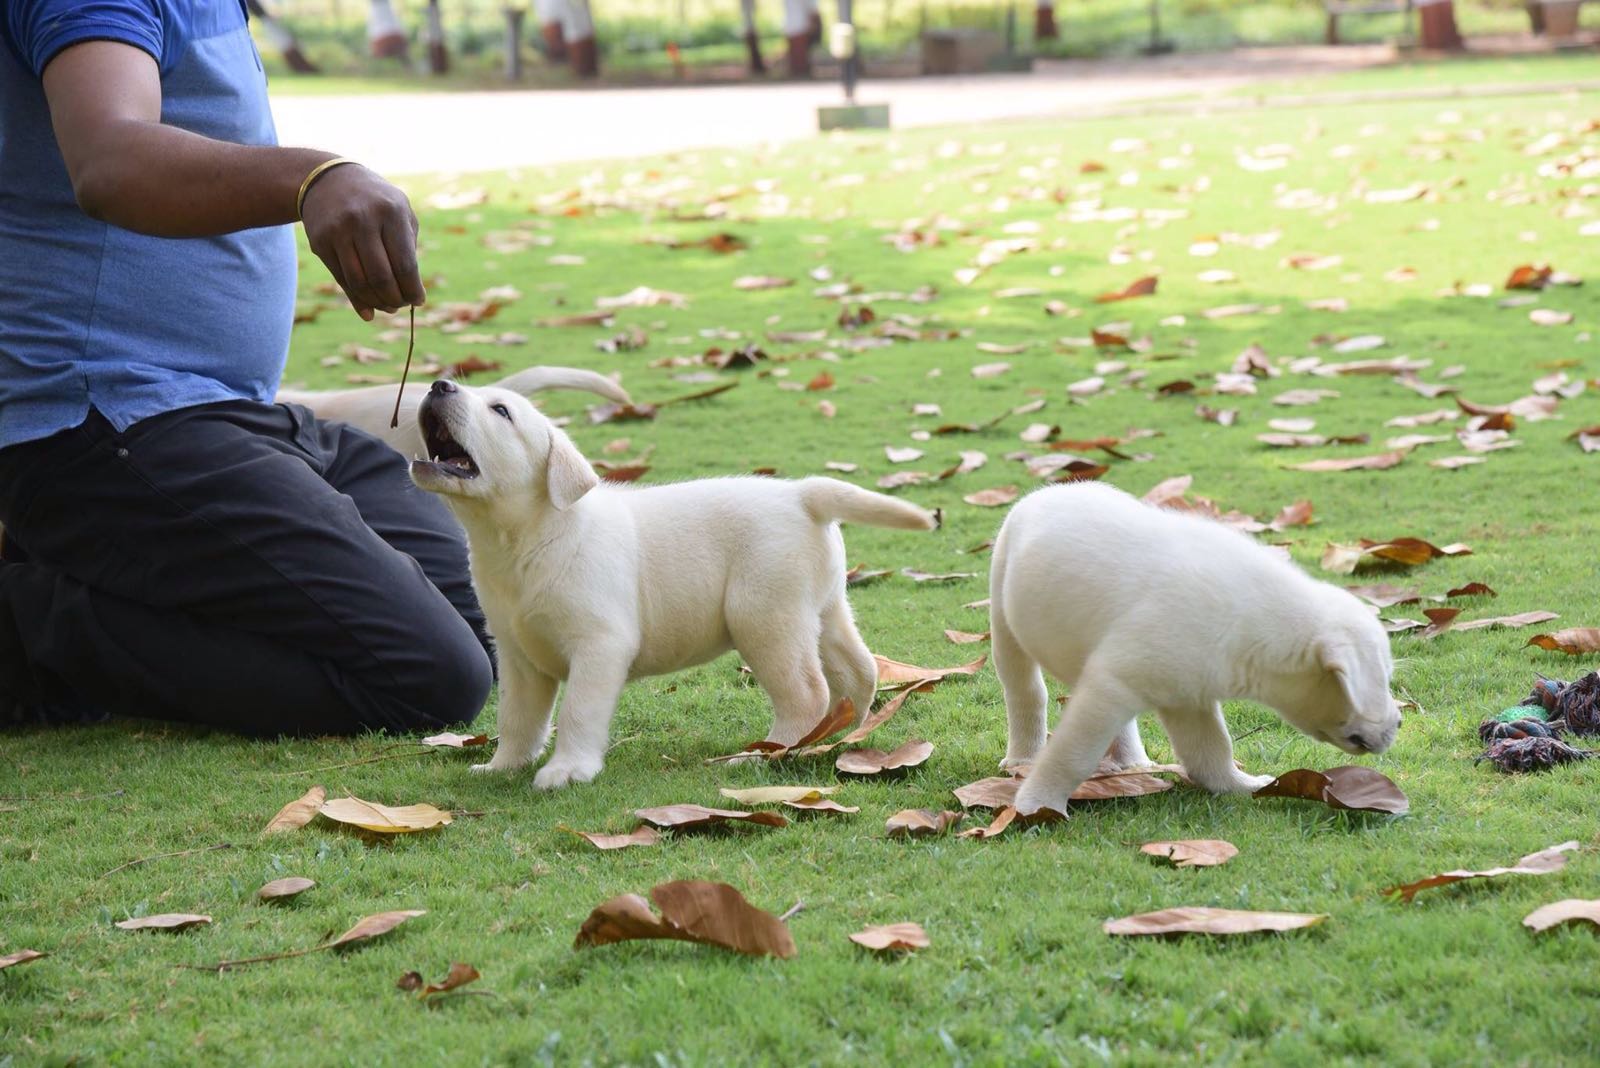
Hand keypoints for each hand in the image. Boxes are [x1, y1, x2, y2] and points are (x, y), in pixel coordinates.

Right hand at [300, 164, 424, 320]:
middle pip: (381, 277)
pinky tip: (368, 308)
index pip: (405, 264)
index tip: (418, 301)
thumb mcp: (400, 213)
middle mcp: (363, 220)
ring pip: (360, 282)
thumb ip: (408, 249)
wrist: (329, 179)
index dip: (413, 289)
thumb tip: (412, 295)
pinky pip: (341, 279)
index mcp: (390, 212)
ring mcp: (338, 231)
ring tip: (387, 306)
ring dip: (376, 302)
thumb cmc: (376, 202)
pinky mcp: (320, 242)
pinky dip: (357, 299)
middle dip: (395, 299)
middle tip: (401, 305)